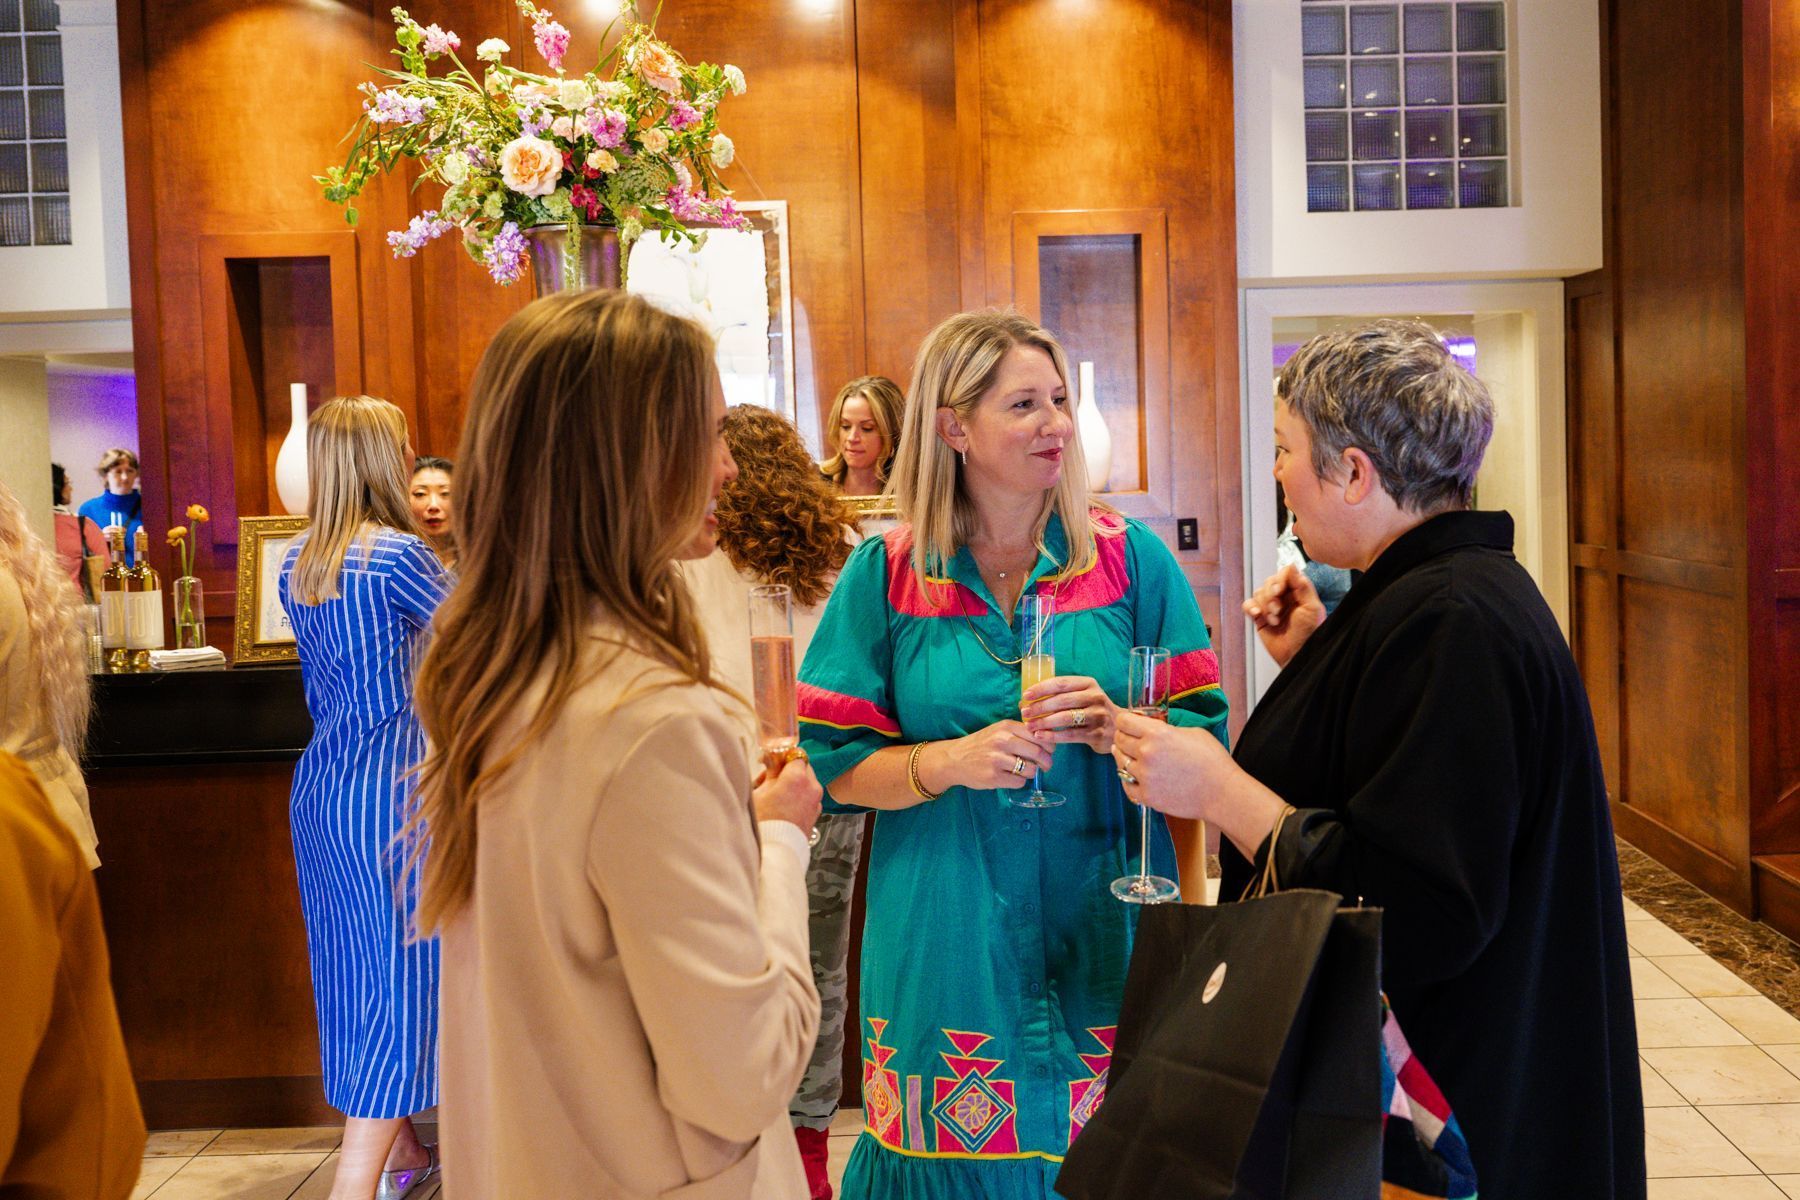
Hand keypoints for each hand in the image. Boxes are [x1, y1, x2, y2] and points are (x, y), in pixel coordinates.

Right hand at [752, 751, 821, 836]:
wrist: (774, 850)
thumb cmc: (764, 821)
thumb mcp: (760, 791)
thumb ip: (770, 771)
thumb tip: (772, 758)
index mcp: (797, 777)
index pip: (796, 753)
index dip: (782, 755)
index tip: (771, 761)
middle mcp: (812, 786)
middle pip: (803, 767)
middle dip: (787, 770)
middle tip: (768, 779)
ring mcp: (816, 801)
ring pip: (806, 782)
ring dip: (793, 783)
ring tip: (773, 794)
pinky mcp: (815, 813)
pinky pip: (808, 796)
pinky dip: (798, 796)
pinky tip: (782, 805)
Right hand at [932, 720, 1052, 790]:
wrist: (954, 759)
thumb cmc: (981, 744)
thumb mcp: (999, 730)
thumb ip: (1020, 732)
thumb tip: (1048, 741)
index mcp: (1006, 726)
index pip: (1039, 735)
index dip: (1049, 745)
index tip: (1049, 751)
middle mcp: (1002, 740)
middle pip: (1038, 752)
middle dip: (1046, 762)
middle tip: (1045, 766)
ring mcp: (997, 759)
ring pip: (1031, 769)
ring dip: (1032, 773)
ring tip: (1024, 771)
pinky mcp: (993, 776)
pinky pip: (1019, 782)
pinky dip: (1019, 782)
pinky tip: (1011, 777)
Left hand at [1022, 675, 1118, 752]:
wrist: (1119, 729)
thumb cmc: (1092, 710)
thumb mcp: (1083, 695)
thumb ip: (1061, 695)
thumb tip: (1027, 700)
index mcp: (1088, 684)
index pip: (1061, 683)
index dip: (1041, 688)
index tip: (1025, 695)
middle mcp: (1095, 697)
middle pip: (1062, 700)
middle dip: (1040, 707)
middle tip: (1025, 713)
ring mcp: (1098, 716)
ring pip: (1066, 718)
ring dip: (1044, 722)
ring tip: (1030, 726)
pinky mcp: (1097, 734)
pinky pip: (1070, 735)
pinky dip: (1053, 736)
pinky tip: (1040, 736)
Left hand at [1112, 709, 1236, 820]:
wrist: (1222, 792)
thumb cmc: (1213, 760)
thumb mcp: (1192, 732)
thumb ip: (1168, 730)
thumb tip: (1154, 730)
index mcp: (1157, 733)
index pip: (1124, 721)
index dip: (1124, 720)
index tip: (1126, 723)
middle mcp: (1146, 753)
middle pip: (1119, 740)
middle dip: (1122, 737)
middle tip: (1127, 738)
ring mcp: (1145, 776)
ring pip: (1121, 762)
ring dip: (1124, 757)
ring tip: (1130, 756)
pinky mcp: (1147, 796)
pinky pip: (1126, 785)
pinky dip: (1128, 780)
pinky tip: (1133, 776)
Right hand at [1243, 564, 1326, 667]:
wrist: (1297, 656)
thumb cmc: (1309, 634)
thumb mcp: (1311, 608)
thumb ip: (1302, 586)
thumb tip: (1292, 565)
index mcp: (1299, 591)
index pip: (1285, 574)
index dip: (1280, 580)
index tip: (1280, 590)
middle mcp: (1284, 596)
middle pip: (1269, 582)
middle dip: (1271, 596)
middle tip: (1278, 609)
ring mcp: (1271, 607)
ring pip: (1259, 593)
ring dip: (1265, 606)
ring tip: (1274, 621)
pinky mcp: (1260, 617)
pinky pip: (1248, 604)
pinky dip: (1250, 607)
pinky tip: (1257, 614)